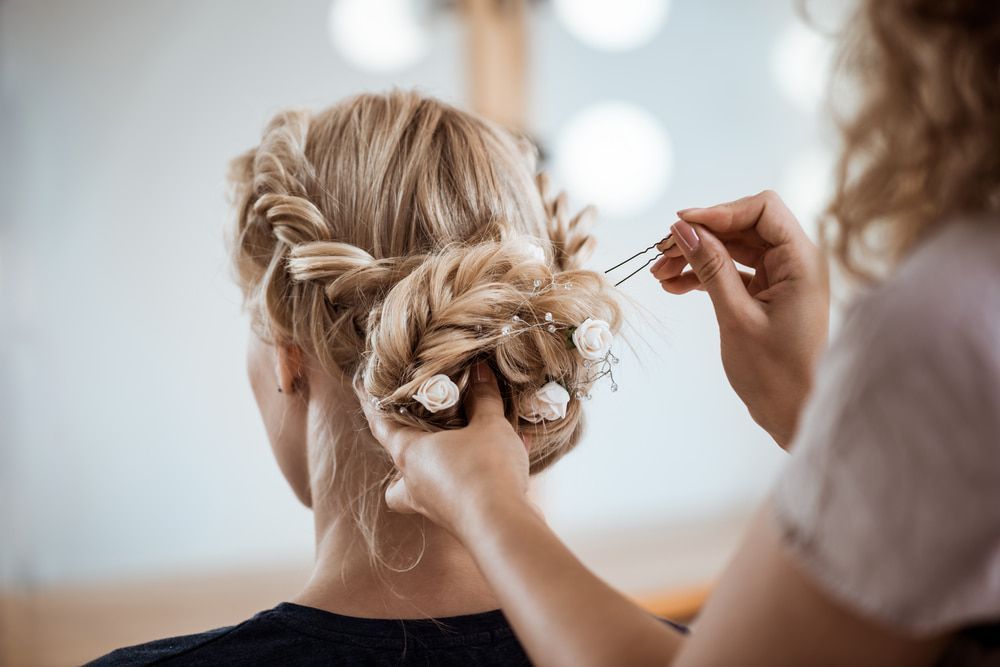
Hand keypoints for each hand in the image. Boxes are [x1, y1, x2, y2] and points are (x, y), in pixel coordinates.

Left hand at [358, 361, 530, 536]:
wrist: (504, 527)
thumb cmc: (485, 470)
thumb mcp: (489, 425)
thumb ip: (484, 398)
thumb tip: (481, 371)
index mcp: (410, 455)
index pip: (382, 426)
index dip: (373, 407)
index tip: (364, 391)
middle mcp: (415, 484)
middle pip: (397, 469)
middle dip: (404, 454)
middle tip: (419, 435)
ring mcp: (436, 506)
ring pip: (425, 488)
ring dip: (440, 469)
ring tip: (463, 449)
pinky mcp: (460, 519)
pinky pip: (464, 492)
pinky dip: (479, 477)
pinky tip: (509, 458)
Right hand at [651, 190, 828, 447]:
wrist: (797, 416)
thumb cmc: (777, 374)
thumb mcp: (736, 316)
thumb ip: (711, 267)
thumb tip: (684, 229)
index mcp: (801, 261)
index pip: (762, 209)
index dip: (719, 212)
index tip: (680, 225)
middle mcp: (796, 262)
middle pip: (743, 227)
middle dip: (700, 236)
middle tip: (661, 253)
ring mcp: (782, 279)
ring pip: (733, 250)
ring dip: (696, 257)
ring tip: (660, 274)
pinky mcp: (769, 296)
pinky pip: (733, 273)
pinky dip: (705, 276)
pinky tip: (675, 286)